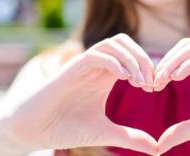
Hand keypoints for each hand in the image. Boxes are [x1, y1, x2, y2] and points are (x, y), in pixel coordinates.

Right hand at [0, 33, 157, 154]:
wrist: (33, 131)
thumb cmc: (65, 128)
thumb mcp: (105, 133)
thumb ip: (130, 137)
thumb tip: (157, 148)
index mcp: (106, 76)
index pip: (133, 56)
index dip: (148, 67)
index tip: (155, 88)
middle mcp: (97, 67)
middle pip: (125, 43)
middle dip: (143, 58)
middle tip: (151, 82)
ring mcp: (84, 66)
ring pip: (113, 43)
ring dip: (131, 58)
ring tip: (139, 81)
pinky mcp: (71, 69)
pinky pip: (96, 54)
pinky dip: (114, 61)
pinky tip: (123, 78)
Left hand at [153, 38, 189, 153]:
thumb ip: (183, 130)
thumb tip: (157, 146)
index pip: (179, 57)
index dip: (161, 69)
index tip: (147, 88)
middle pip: (183, 48)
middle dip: (163, 62)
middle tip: (149, 82)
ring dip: (173, 60)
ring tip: (159, 79)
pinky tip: (176, 76)